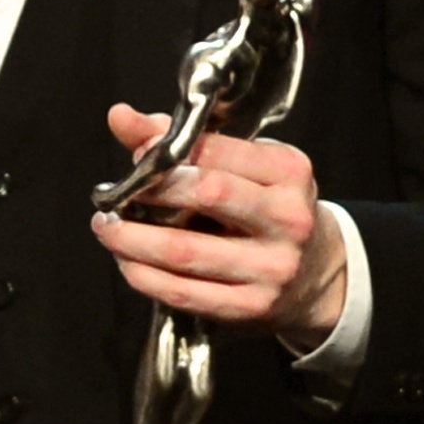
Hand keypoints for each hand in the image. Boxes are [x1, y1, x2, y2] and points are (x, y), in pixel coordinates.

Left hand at [90, 103, 346, 351]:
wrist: (315, 273)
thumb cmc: (269, 208)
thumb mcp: (246, 166)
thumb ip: (186, 141)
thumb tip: (121, 117)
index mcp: (289, 171)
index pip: (217, 151)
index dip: (168, 152)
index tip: (136, 157)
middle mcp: (288, 217)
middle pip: (205, 194)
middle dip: (148, 193)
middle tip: (112, 197)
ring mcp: (271, 266)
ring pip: (184, 250)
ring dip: (131, 239)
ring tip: (107, 228)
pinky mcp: (250, 305)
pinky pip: (182, 291)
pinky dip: (143, 275)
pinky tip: (127, 262)